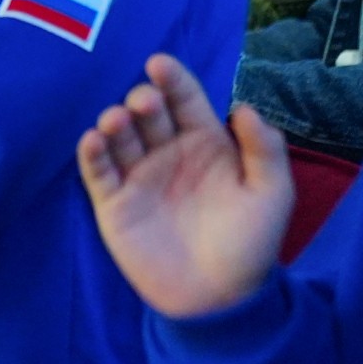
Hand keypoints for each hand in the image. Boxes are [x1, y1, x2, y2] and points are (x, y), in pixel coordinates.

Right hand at [76, 54, 291, 318]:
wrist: (219, 300)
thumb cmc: (250, 245)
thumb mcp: (272, 194)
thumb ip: (264, 149)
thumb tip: (243, 107)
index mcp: (205, 144)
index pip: (185, 100)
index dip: (173, 79)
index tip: (160, 63)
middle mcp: (168, 153)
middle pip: (148, 113)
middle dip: (142, 99)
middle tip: (143, 102)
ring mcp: (138, 177)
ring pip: (119, 136)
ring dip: (114, 122)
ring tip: (116, 121)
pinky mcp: (113, 204)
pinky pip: (97, 172)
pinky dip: (91, 154)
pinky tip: (92, 141)